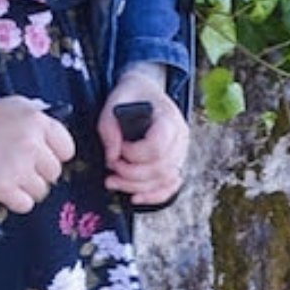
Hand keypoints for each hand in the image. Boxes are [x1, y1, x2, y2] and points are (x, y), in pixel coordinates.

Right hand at [0, 96, 75, 214]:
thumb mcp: (14, 106)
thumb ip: (38, 120)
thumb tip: (56, 138)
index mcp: (37, 121)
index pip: (67, 149)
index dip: (54, 154)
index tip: (42, 156)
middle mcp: (31, 143)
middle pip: (54, 172)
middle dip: (39, 172)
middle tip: (19, 165)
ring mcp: (18, 167)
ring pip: (41, 191)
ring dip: (26, 187)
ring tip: (9, 175)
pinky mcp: (3, 187)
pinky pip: (25, 204)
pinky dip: (15, 200)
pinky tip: (3, 187)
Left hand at [99, 67, 188, 206]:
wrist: (145, 91)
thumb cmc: (130, 95)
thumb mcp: (114, 101)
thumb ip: (109, 126)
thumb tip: (112, 157)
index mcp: (169, 118)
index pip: (157, 147)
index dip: (134, 154)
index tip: (119, 148)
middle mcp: (181, 138)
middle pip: (161, 169)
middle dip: (131, 174)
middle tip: (110, 167)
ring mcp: (181, 153)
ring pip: (164, 181)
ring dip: (136, 187)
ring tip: (112, 182)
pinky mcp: (175, 164)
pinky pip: (170, 187)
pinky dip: (153, 196)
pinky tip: (135, 198)